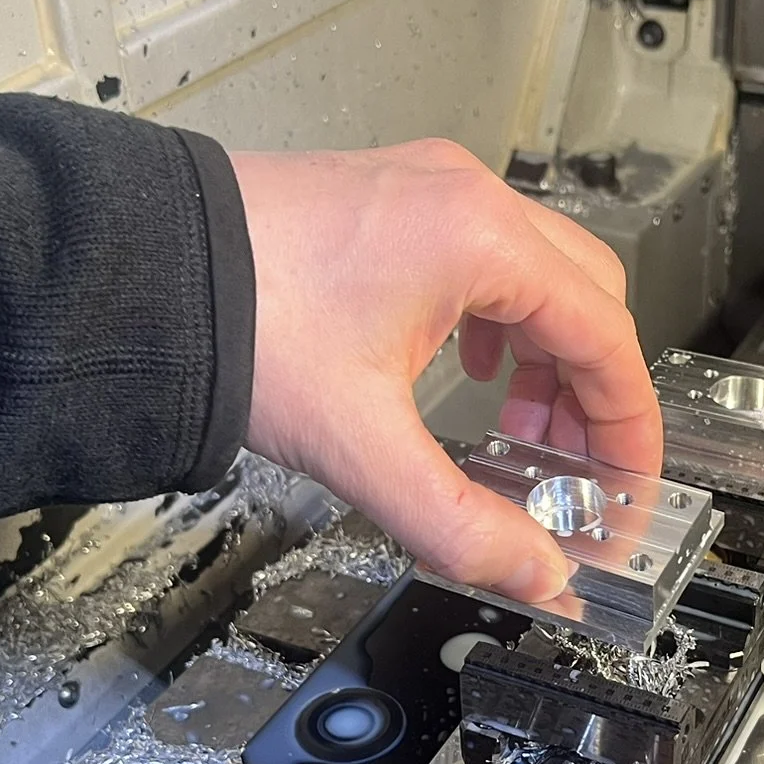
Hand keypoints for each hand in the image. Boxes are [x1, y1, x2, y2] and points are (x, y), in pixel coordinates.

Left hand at [231, 141, 660, 605]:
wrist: (135, 270)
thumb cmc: (238, 319)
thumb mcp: (363, 446)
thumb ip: (461, 525)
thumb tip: (536, 574)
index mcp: (480, 240)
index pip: (607, 340)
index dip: (628, 429)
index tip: (627, 488)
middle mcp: (463, 198)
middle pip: (586, 299)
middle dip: (590, 395)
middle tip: (573, 473)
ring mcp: (424, 189)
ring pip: (536, 275)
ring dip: (546, 359)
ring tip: (519, 434)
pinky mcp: (386, 198)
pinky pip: (482, 258)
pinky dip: (499, 323)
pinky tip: (468, 372)